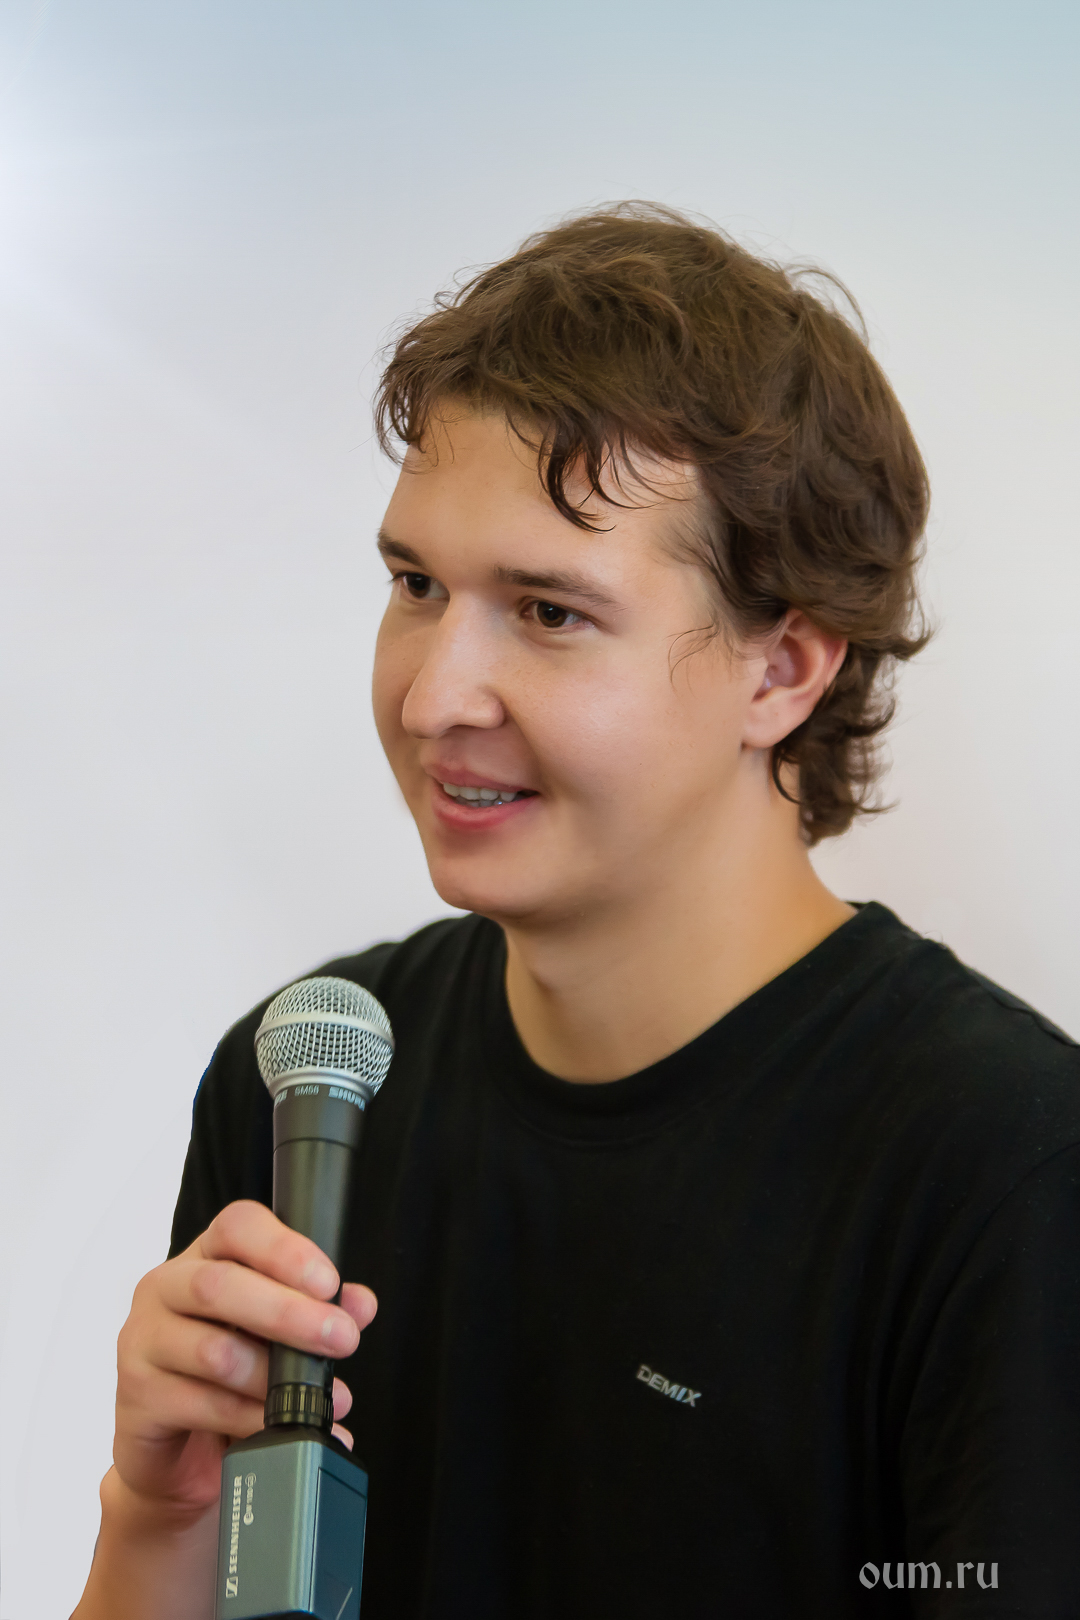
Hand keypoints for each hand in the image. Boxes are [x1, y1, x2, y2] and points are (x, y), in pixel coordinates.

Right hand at [112, 1200, 376, 1518]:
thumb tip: (360, 1304)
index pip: (236, 1227)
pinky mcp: (138, 1396)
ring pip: (212, 1351)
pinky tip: (277, 1426)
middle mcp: (165, 1288)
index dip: (284, 1249)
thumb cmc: (225, 1371)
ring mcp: (144, 1341)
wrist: (173, 1446)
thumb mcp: (275, 1334)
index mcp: (204, 1256)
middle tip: (339, 1338)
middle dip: (288, 1313)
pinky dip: (250, 1418)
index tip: (328, 1283)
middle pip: (219, 1286)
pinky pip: (202, 1404)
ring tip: (318, 1398)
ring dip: (274, 1376)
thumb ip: (317, 1310)